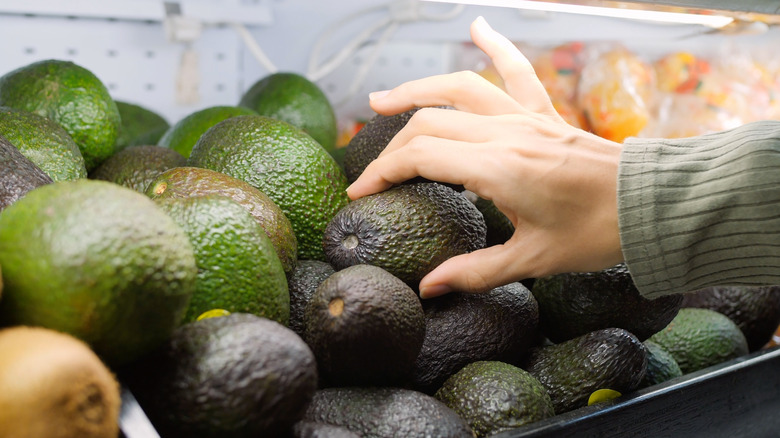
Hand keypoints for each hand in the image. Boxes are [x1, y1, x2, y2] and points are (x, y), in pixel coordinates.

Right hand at [346, 17, 623, 297]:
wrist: (651, 205)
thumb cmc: (597, 234)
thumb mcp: (533, 261)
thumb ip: (475, 272)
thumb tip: (429, 288)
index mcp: (498, 168)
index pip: (421, 158)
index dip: (382, 173)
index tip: (360, 193)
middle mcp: (506, 134)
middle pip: (429, 123)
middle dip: (391, 144)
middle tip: (370, 168)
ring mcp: (526, 118)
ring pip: (460, 88)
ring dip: (417, 90)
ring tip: (382, 100)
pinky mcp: (544, 115)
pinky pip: (516, 72)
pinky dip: (496, 46)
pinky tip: (478, 27)